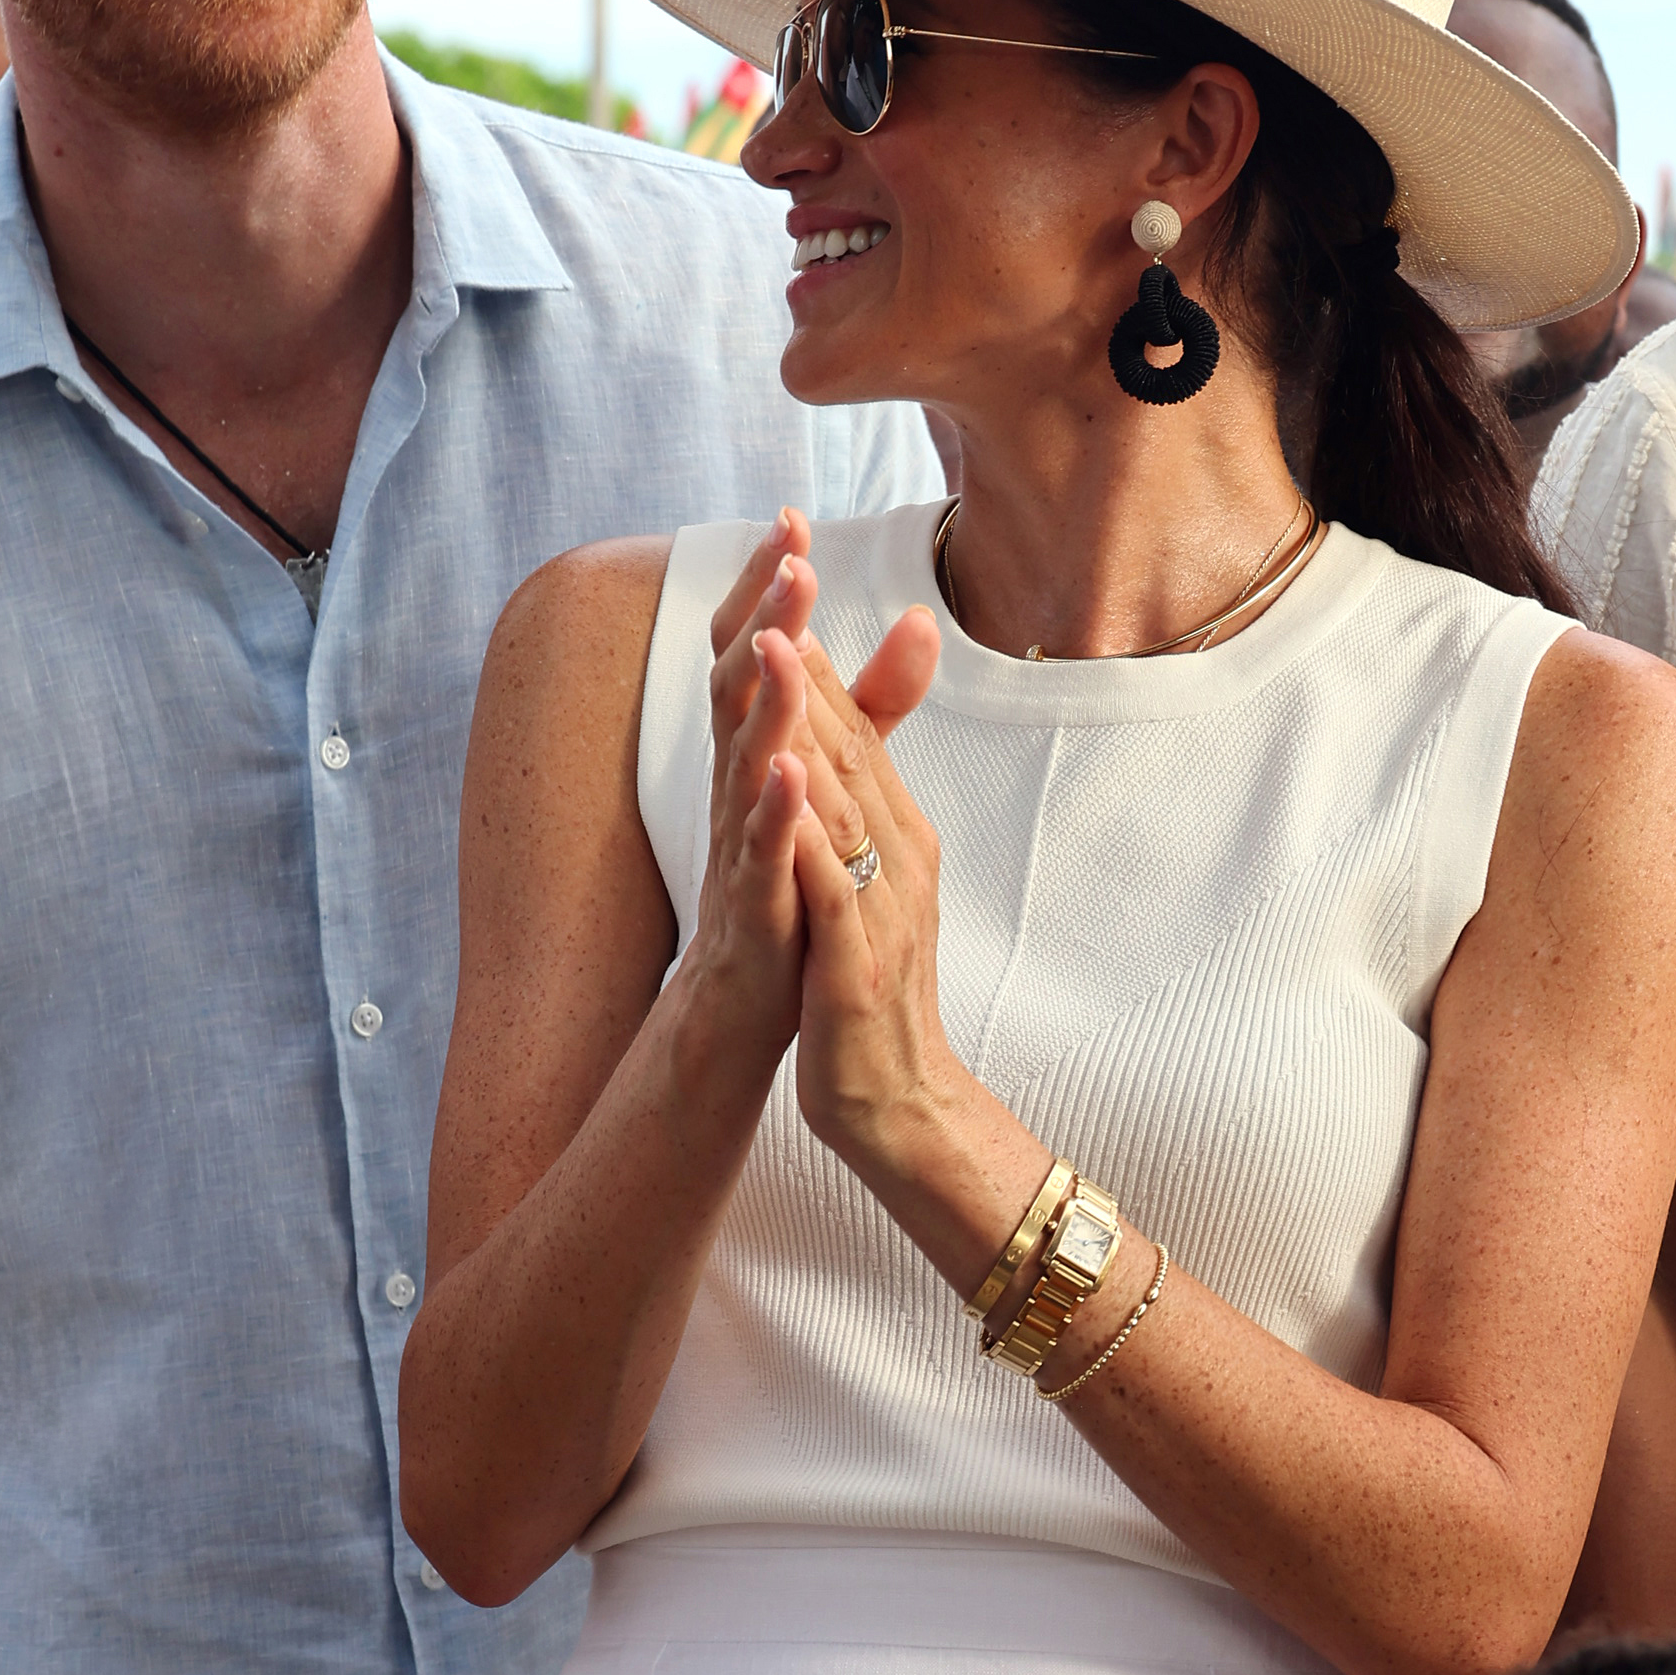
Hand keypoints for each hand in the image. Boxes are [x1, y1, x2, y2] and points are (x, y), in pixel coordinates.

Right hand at [677, 514, 827, 1069]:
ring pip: (741, 755)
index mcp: (755, 749)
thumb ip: (871, 703)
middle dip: (762, 615)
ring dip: (765, 697)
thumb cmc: (789, 884)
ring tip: (784, 640)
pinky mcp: (753, 904)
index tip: (792, 517)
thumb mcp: (834, 778)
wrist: (744, 1003)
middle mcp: (737, 783)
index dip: (769, 587)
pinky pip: (756, 849)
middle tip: (788, 549)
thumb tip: (918, 619)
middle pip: (739, 681)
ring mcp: (739, 841)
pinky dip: (771, 807)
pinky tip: (788, 770)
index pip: (752, 650)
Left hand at [762, 613, 955, 1178]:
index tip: (781, 572)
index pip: (851, 728)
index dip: (814, 650)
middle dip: (811, 654)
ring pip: (842, 798)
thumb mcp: (867, 889)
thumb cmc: (868, 991)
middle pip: (848, 741)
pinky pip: (829, 885)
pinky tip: (778, 786)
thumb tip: (831, 746)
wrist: (900, 1105)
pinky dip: (805, 832)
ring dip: (808, 719)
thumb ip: (858, 814)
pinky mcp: (857, 961)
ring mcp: (881, 906)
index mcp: (895, 835)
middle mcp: (897, 856)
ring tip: (775, 644)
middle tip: (782, 569)